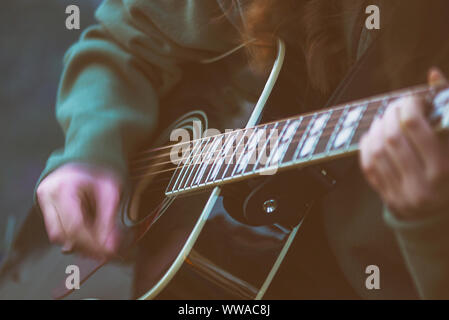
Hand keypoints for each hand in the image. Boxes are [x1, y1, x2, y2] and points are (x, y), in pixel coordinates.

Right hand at [36, 163, 121, 257]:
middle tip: (106, 254)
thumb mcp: (110, 191)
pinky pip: (57, 231)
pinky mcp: (45, 209)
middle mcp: (48, 195)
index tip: (108, 253)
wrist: (84, 161)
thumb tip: (111, 246)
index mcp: (64, 187)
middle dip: (87, 248)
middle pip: (63, 234)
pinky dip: (74, 238)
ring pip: (58, 236)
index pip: (75, 225)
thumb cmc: (97, 173)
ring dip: (80, 245)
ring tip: (99, 247)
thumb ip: (109, 219)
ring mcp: (43, 202)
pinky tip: (89, 239)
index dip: (92, 243)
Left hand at [359, 68, 448, 218]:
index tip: (413, 99)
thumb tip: (431, 74)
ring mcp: (402, 195)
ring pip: (377, 151)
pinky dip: (367, 147)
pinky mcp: (389, 198)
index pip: (414, 127)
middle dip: (392, 114)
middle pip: (393, 137)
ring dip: (377, 128)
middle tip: (397, 106)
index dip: (409, 105)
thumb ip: (447, 108)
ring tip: (385, 119)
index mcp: (443, 170)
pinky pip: (368, 167)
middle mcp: (422, 186)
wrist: (444, 209)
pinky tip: (374, 136)